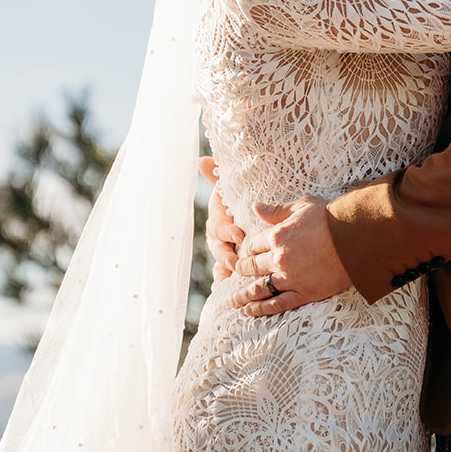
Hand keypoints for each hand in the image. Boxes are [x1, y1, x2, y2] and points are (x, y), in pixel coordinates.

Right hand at [203, 164, 243, 283]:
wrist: (249, 211)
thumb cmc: (240, 199)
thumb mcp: (230, 187)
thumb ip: (216, 175)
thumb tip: (202, 160)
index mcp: (218, 221)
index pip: (220, 228)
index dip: (228, 231)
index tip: (240, 233)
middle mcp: (219, 240)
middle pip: (219, 250)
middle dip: (227, 256)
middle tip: (238, 262)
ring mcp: (225, 253)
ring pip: (221, 266)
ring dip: (225, 274)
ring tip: (229, 282)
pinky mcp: (232, 265)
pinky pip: (226, 276)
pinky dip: (225, 283)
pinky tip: (225, 290)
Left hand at [229, 196, 351, 317]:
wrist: (357, 237)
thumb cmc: (331, 217)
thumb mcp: (301, 206)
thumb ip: (276, 209)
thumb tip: (255, 206)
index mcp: (277, 236)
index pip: (252, 245)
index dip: (246, 249)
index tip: (243, 252)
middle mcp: (279, 259)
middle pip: (252, 267)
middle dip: (241, 270)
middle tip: (233, 273)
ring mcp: (291, 278)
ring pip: (259, 288)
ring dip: (243, 295)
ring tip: (232, 300)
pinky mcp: (304, 293)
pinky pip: (277, 304)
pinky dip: (262, 309)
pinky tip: (250, 312)